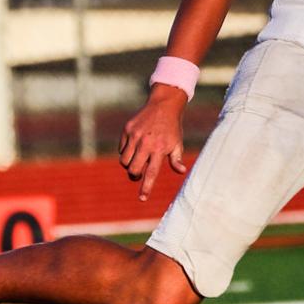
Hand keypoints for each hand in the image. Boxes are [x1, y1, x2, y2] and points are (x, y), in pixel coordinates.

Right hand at [119, 85, 188, 200]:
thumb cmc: (172, 128)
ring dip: (129, 165)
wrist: (163, 105)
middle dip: (135, 175)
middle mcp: (145, 143)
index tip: (142, 198)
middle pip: (133, 169)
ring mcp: (135, 136)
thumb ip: (176, 159)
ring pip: (124, 161)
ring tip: (136, 161)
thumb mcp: (177, 144)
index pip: (151, 173)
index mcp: (159, 149)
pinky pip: (121, 149)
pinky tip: (134, 147)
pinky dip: (126, 152)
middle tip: (139, 174)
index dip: (146, 187)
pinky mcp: (127, 130)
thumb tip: (181, 171)